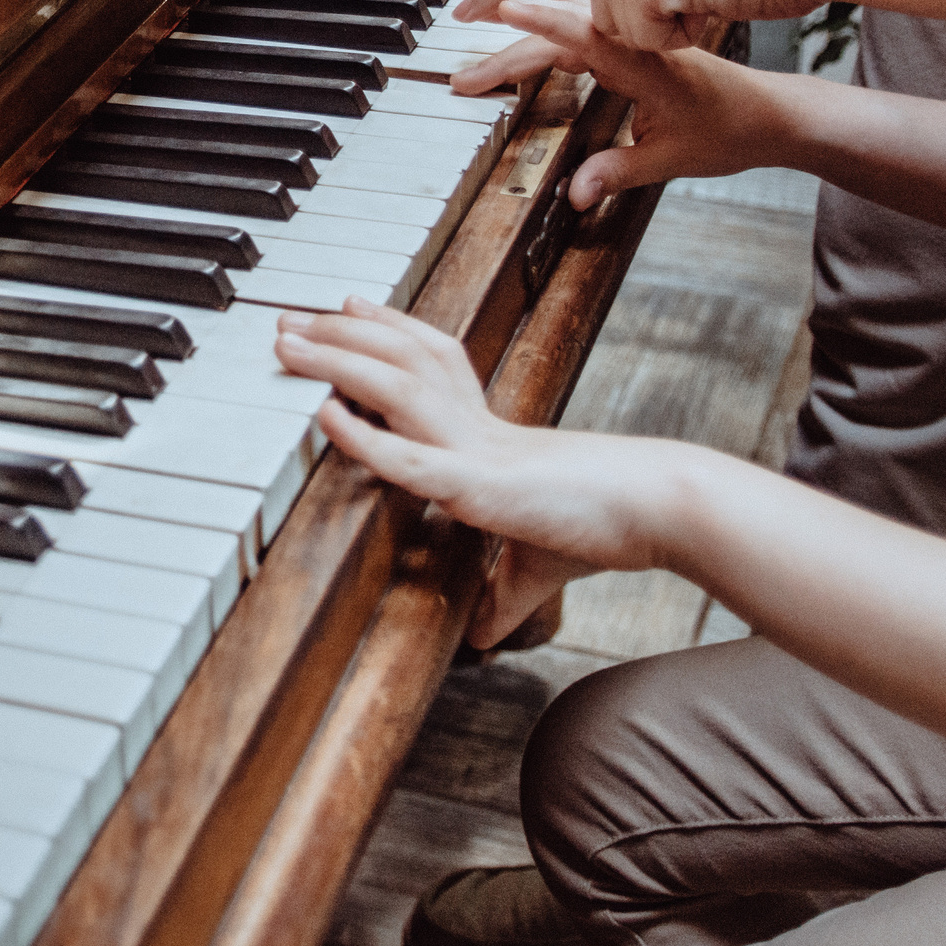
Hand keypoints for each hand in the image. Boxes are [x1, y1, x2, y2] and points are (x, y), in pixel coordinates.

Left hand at [275, 299, 695, 646]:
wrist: (659, 510)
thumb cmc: (605, 526)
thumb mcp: (538, 569)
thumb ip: (502, 597)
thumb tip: (482, 638)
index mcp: (486, 433)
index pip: (427, 362)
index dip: (385, 331)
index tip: (347, 306)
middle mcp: (474, 426)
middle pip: (396, 358)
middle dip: (338, 333)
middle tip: (286, 317)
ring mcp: (474, 449)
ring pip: (394, 386)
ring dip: (336, 361)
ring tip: (286, 343)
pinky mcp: (480, 486)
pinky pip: (412, 456)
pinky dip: (365, 436)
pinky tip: (324, 415)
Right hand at [494, 0, 787, 208]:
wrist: (774, 114)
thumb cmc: (734, 130)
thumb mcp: (674, 159)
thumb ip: (620, 172)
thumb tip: (577, 190)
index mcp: (646, 64)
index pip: (583, 36)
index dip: (539, 24)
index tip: (501, 11)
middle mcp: (637, 44)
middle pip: (563, 36)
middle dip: (510, 53)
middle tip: (466, 76)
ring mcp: (636, 41)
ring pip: (575, 22)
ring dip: (533, 16)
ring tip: (495, 2)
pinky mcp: (636, 45)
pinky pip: (589, 22)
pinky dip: (558, 11)